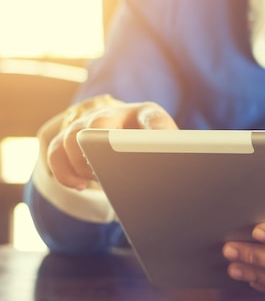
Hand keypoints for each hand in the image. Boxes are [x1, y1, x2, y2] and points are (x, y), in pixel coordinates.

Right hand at [41, 95, 177, 189]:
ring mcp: (90, 122)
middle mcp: (116, 113)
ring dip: (81, 163)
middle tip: (111, 170)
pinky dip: (63, 171)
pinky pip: (56, 151)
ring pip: (73, 136)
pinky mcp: (70, 136)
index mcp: (148, 115)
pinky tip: (78, 185)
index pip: (153, 120)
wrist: (128, 133)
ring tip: (96, 180)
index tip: (158, 147)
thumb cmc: (152, 147)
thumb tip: (173, 187)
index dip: (155, 134)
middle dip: (102, 148)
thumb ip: (170, 159)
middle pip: (101, 124)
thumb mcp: (167, 149)